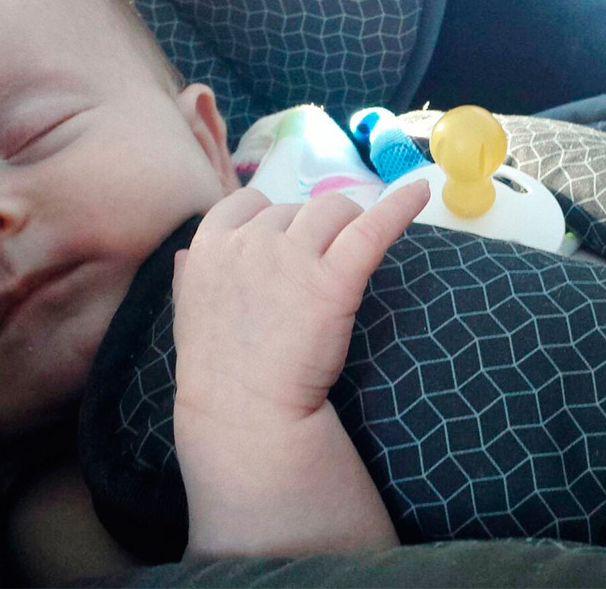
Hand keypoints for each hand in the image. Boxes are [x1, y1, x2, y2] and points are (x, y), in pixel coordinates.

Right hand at [172, 180, 429, 424]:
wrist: (243, 413)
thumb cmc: (216, 371)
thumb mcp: (188, 313)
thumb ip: (189, 276)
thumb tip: (185, 254)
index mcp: (210, 244)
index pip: (249, 202)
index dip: (271, 221)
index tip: (283, 248)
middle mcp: (251, 240)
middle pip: (297, 208)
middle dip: (311, 232)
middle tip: (317, 273)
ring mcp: (291, 257)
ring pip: (333, 210)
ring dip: (346, 225)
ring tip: (350, 259)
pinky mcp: (333, 280)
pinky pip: (372, 228)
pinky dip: (400, 207)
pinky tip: (420, 192)